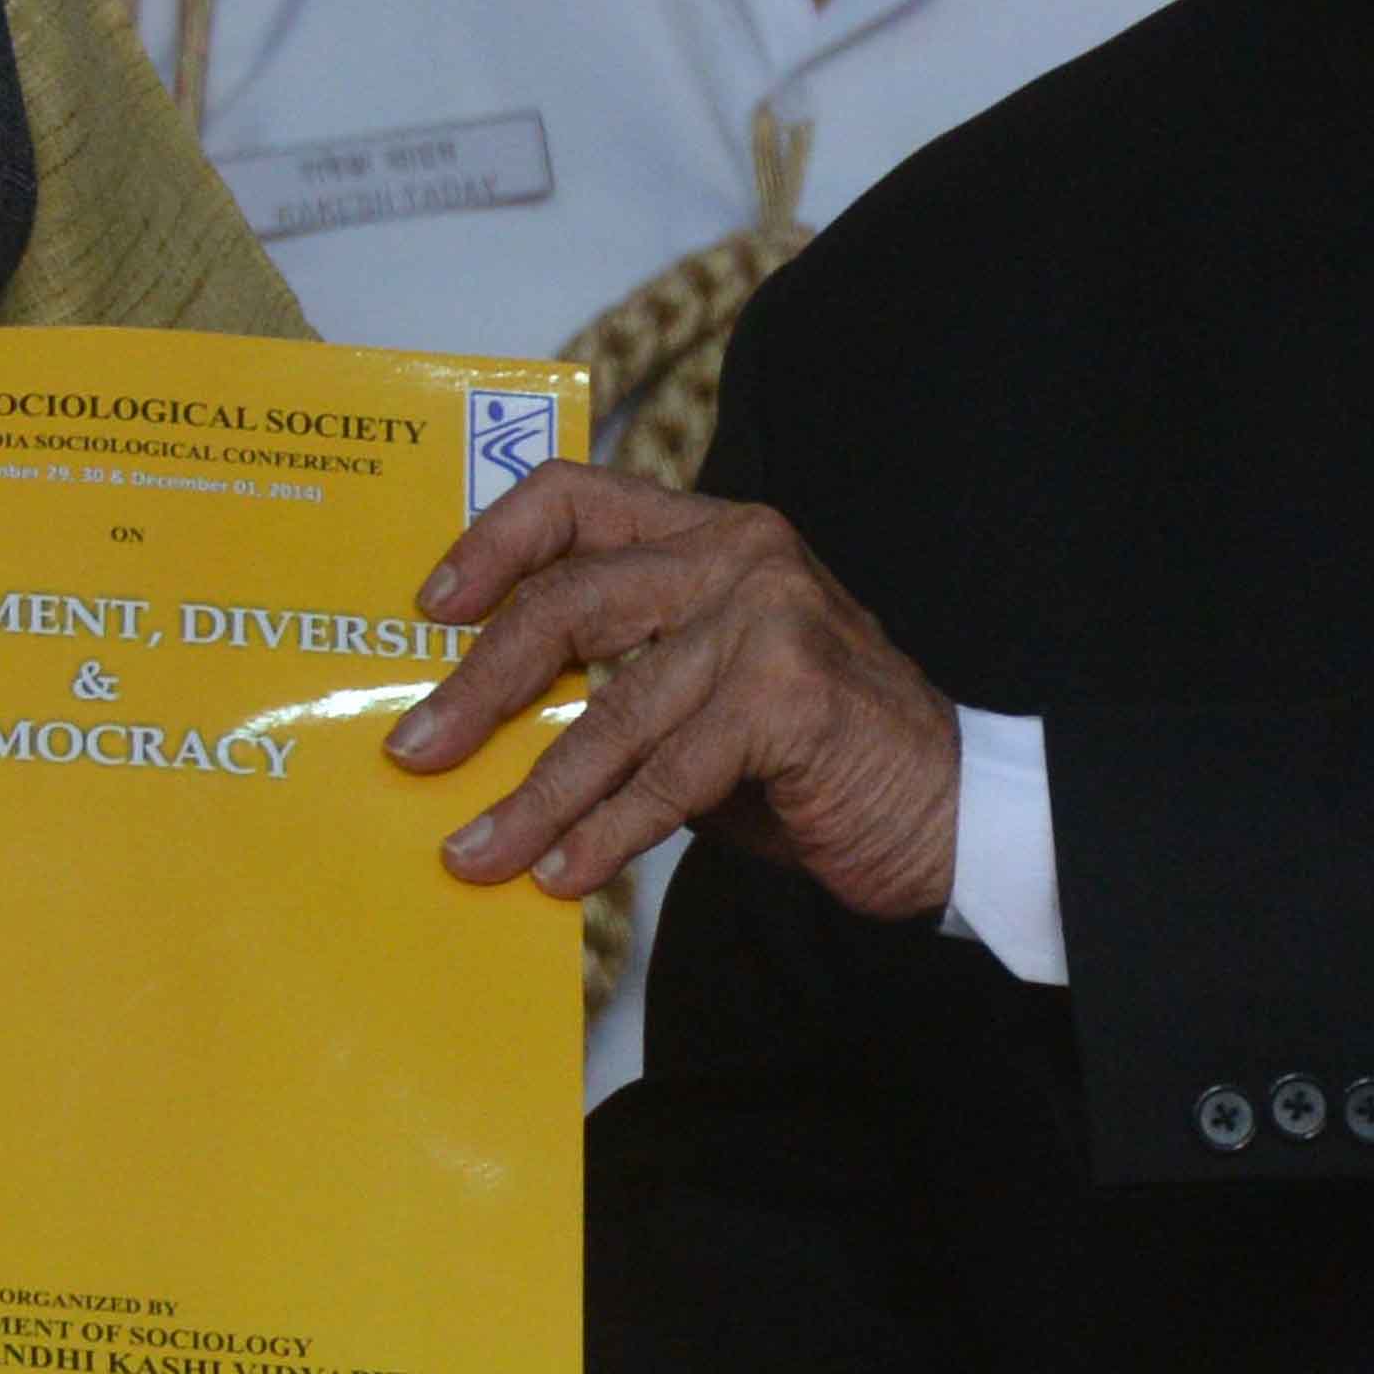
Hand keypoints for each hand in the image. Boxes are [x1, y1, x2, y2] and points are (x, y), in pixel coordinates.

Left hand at [383, 466, 960, 919]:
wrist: (958, 815)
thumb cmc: (818, 760)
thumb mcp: (705, 698)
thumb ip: (619, 682)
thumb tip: (488, 726)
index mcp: (711, 535)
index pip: (575, 497)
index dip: (491, 544)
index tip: (431, 609)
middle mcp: (738, 554)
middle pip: (568, 601)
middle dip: (478, 688)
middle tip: (415, 752)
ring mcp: (767, 617)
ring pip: (610, 709)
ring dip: (532, 794)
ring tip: (474, 851)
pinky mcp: (787, 695)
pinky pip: (666, 775)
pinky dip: (605, 834)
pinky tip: (562, 876)